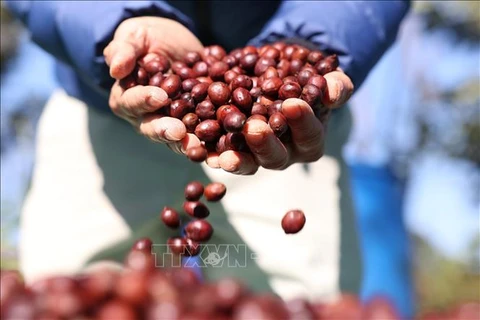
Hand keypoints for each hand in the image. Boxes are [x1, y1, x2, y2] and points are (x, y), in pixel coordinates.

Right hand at [104, 17, 203, 151]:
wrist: (175, 42)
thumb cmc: (147, 38)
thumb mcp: (134, 36)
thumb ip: (123, 50)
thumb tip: (115, 69)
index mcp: (126, 98)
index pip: (132, 102)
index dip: (144, 100)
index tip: (160, 96)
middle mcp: (146, 117)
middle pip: (153, 128)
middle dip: (166, 131)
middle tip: (179, 132)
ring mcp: (171, 123)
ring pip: (177, 139)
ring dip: (188, 145)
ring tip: (200, 148)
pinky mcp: (194, 123)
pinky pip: (201, 137)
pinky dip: (210, 144)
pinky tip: (221, 150)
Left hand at [205, 70, 353, 174]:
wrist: (277, 75)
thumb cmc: (305, 78)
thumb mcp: (324, 78)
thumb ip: (335, 85)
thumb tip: (332, 92)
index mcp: (308, 141)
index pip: (308, 136)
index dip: (302, 122)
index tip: (293, 103)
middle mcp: (282, 154)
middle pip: (274, 157)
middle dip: (264, 144)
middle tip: (254, 128)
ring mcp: (254, 154)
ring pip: (245, 162)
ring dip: (234, 160)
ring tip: (223, 157)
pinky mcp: (228, 148)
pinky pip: (217, 154)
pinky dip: (207, 153)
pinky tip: (196, 148)